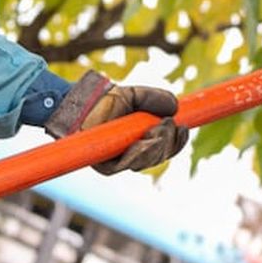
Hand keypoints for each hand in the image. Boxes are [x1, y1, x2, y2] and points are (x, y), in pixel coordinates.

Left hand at [45, 72, 188, 174]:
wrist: (77, 104)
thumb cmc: (103, 99)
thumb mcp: (134, 95)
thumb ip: (155, 97)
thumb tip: (176, 106)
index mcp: (144, 138)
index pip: (167, 146)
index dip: (178, 141)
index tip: (184, 128)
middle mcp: (134, 152)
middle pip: (161, 156)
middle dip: (168, 142)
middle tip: (168, 124)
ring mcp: (120, 161)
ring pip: (147, 161)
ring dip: (156, 147)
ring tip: (155, 131)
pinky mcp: (106, 166)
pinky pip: (127, 165)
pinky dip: (138, 154)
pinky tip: (143, 143)